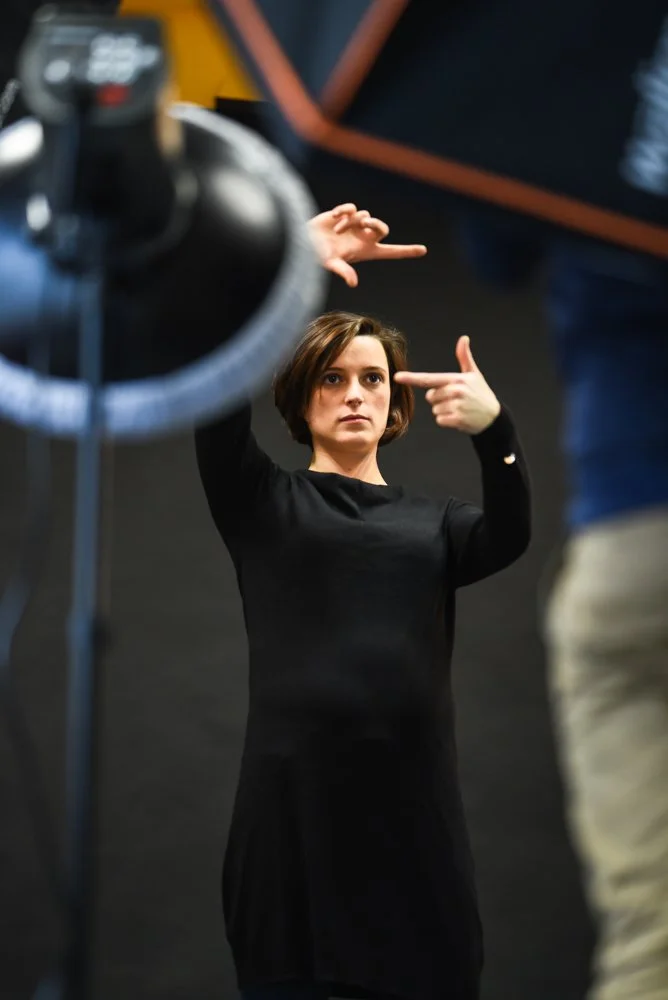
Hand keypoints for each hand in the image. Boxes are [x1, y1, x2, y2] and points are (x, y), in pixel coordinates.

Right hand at [308, 203, 426, 286]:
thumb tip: (354, 283)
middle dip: (376, 224)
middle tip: (365, 225)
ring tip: (337, 230)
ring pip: (365, 215)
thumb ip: (343, 270)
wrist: (299, 241)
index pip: (390, 251)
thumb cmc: (314, 257)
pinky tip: (334, 218)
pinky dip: (344, 212)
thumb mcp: (330, 263)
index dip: (406, 251)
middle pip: (382, 228)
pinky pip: (352, 208)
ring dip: (352, 222)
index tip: (423, 250)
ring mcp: (354, 226)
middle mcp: (362, 238)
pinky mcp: (345, 215)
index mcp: (365, 251)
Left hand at [394, 336, 500, 434]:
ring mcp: (456, 406)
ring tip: (460, 409)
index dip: (411, 378)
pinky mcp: (457, 419)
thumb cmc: (481, 393)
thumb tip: (464, 338)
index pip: (428, 379)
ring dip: (444, 411)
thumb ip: (465, 357)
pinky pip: (440, 420)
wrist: (494, 417)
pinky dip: (447, 421)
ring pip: (435, 410)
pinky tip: (459, 418)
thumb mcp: (474, 374)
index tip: (397, 377)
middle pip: (430, 397)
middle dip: (440, 400)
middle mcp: (455, 392)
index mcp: (455, 379)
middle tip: (457, 400)